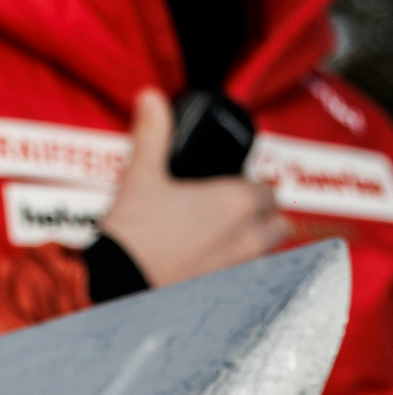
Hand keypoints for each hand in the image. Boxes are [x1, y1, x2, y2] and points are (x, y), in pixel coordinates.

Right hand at [99, 90, 287, 288]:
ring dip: (252, 248)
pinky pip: (250, 283)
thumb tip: (150, 97)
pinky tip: (208, 276)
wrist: (117, 290)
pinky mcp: (231, 296)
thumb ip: (151, 136)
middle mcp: (250, 236)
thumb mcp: (139, 179)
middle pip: (277, 223)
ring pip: (267, 254)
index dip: (249, 191)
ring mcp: (243, 270)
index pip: (266, 191)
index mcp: (237, 201)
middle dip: (260, 220)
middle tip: (228, 221)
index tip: (226, 196)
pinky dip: (237, 278)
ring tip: (218, 249)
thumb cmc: (132, 237)